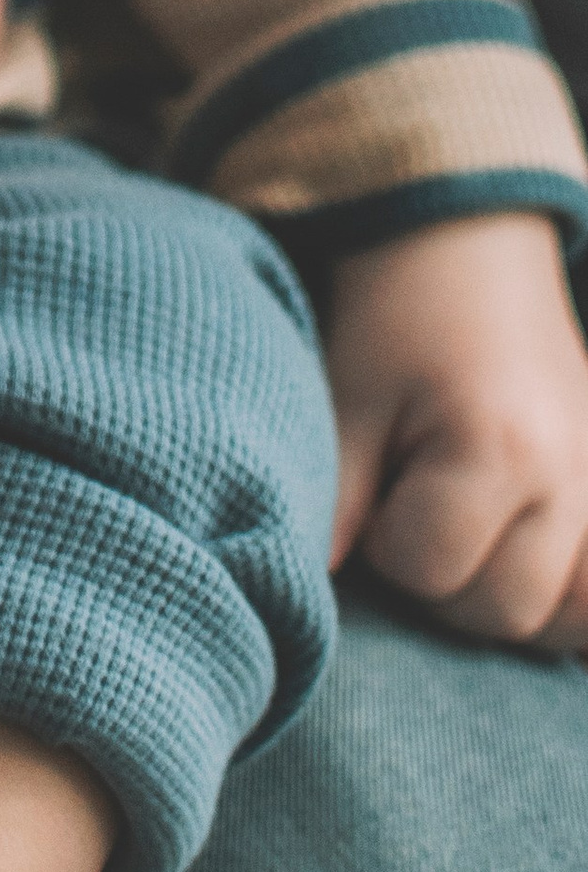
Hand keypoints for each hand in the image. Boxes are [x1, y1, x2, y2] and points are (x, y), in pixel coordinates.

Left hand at [326, 211, 587, 645]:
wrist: (469, 254)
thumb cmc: (395, 322)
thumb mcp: (349, 399)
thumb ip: (336, 499)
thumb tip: (310, 585)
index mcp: (494, 449)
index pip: (430, 570)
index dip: (386, 546)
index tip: (378, 491)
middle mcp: (570, 476)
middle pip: (505, 609)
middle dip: (446, 583)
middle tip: (419, 516)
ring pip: (571, 617)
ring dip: (514, 599)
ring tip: (473, 542)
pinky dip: (574, 596)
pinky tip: (530, 561)